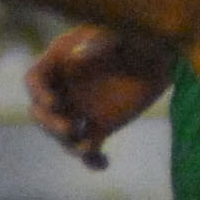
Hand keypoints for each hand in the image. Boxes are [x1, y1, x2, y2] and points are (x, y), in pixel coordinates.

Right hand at [29, 24, 171, 167]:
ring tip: (88, 147)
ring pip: (62, 134)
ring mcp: (79, 108)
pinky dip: (91, 159)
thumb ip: (100, 43)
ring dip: (69, 144)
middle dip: (50, 123)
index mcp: (60, 60)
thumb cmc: (139, 36)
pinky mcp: (99, 126)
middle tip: (69, 129)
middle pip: (41, 112)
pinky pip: (87, 148)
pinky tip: (103, 164)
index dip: (38, 93)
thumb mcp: (121, 35)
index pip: (35, 79)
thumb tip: (75, 58)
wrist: (164, 57)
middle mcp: (64, 87)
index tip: (54, 103)